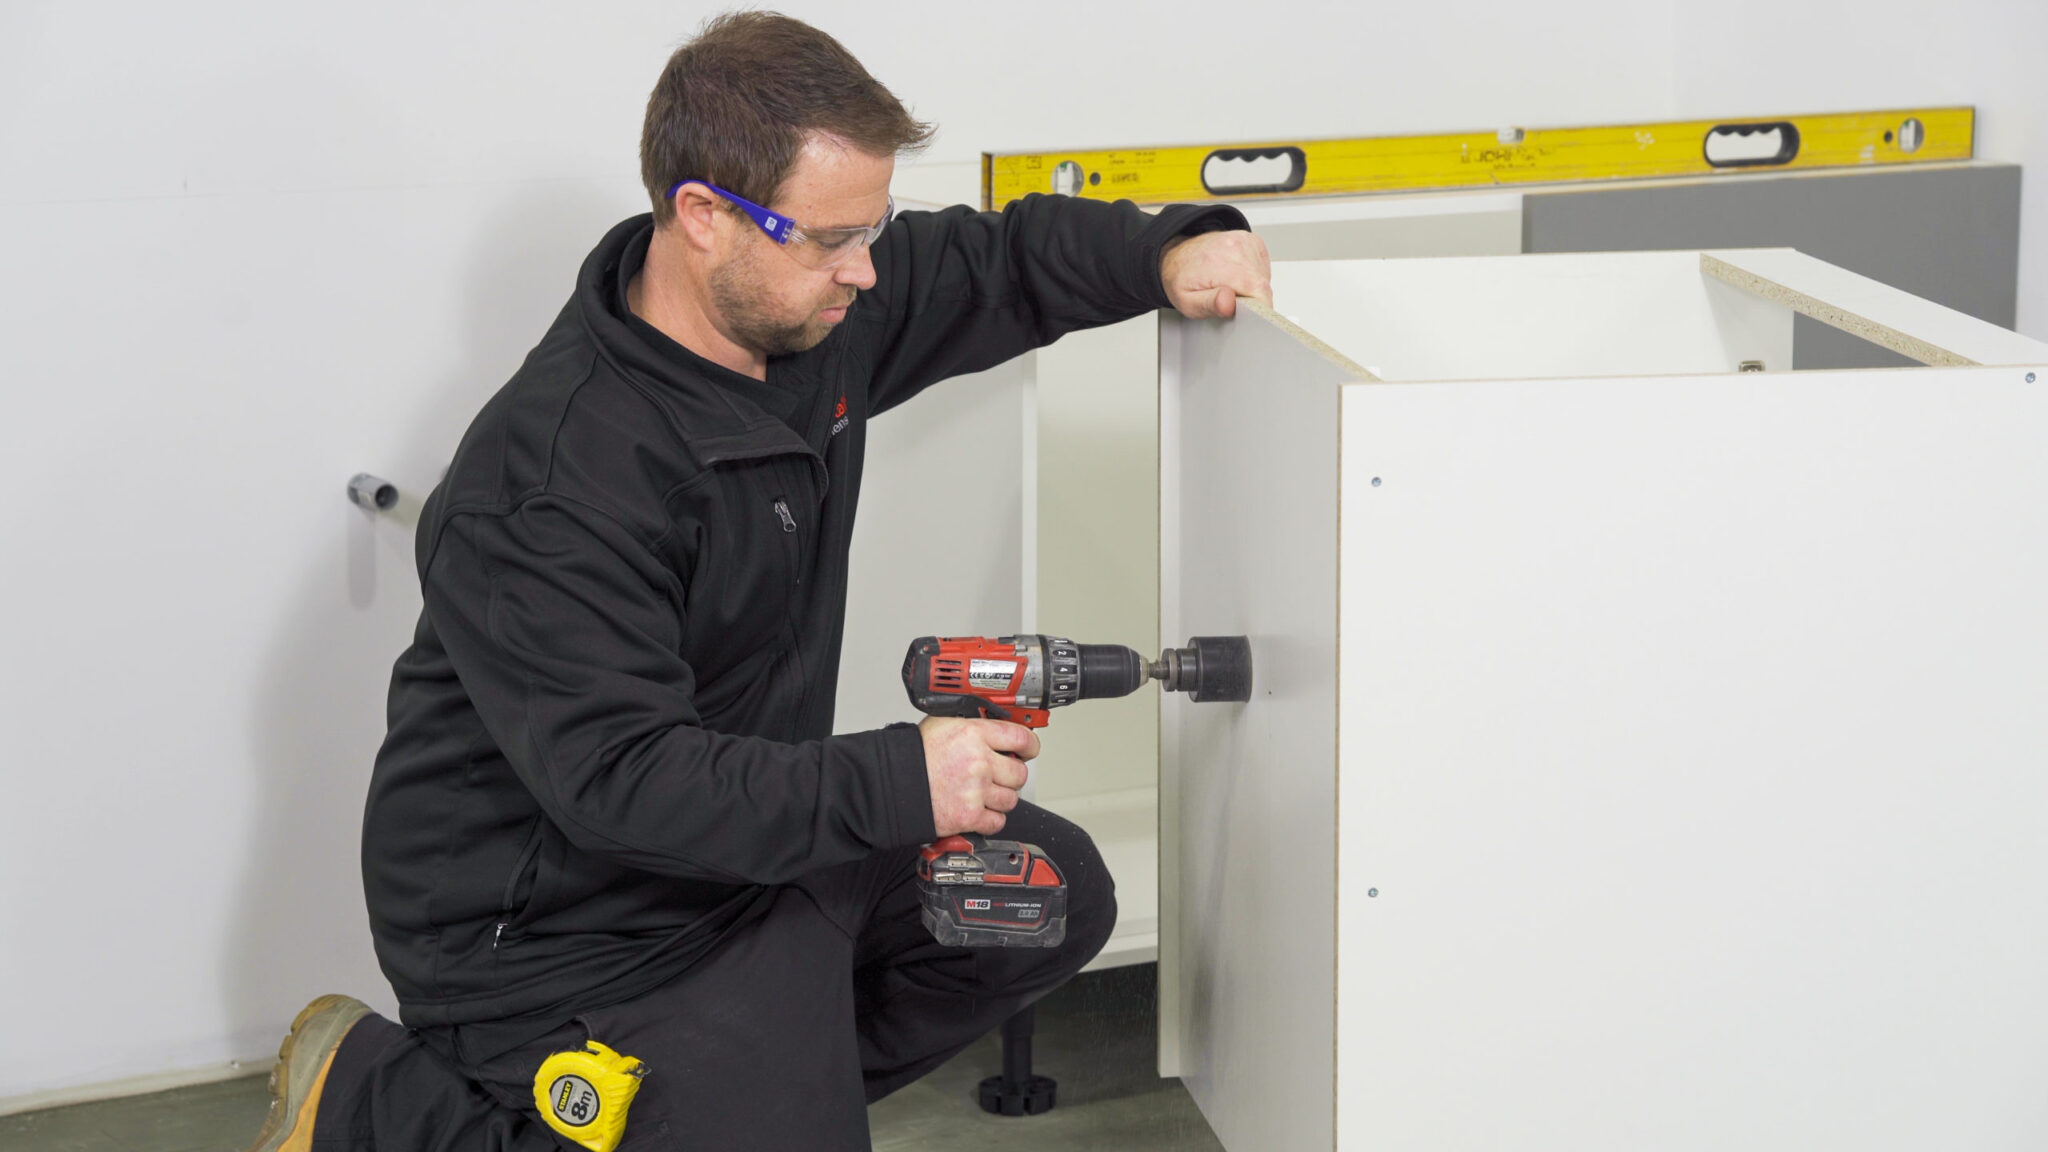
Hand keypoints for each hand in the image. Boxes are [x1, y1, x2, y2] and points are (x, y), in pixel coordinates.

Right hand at [919, 715, 1038, 837]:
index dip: (1029, 745)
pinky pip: (998, 821)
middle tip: (999, 774)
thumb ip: (972, 723)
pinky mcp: (969, 816)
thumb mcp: (942, 723)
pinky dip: (991, 819)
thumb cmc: (912, 755)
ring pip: (1011, 799)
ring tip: (984, 793)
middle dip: (1011, 774)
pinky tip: (979, 809)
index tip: (1028, 750)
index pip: (1021, 738)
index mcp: (973, 734)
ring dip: (1001, 798)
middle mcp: (979, 762)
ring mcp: (975, 791)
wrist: (890, 784)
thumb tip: (995, 722)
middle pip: (1019, 773)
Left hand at [1161, 230, 1271, 319]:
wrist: (1177, 255)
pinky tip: (1236, 275)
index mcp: (1219, 264)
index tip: (1245, 314)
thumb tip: (1228, 303)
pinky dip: (1253, 275)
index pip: (1258, 291)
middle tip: (1228, 300)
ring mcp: (1244, 241)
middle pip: (1262, 286)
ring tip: (1229, 285)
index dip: (1257, 309)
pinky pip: (1263, 266)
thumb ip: (1209, 305)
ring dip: (1252, 288)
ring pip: (1264, 277)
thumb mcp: (1187, 302)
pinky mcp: (1252, 240)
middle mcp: (1234, 248)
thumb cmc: (1181, 279)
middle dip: (1251, 300)